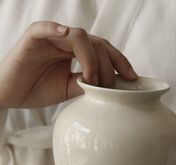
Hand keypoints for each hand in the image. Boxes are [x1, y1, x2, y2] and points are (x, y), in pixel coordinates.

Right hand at [0, 21, 136, 107]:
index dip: (119, 62)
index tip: (132, 78)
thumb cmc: (37, 90)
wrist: (11, 94)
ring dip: (91, 58)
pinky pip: (45, 28)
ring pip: (79, 36)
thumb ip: (87, 84)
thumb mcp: (68, 90)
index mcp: (76, 53)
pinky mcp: (33, 38)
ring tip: (91, 79)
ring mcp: (51, 38)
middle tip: (109, 86)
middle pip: (97, 43)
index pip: (103, 51)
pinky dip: (56, 30)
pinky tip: (65, 37)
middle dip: (108, 64)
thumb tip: (110, 88)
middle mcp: (67, 42)